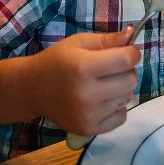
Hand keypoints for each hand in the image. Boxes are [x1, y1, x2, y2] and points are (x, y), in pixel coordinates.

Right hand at [26, 28, 140, 135]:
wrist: (31, 89)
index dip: (132, 53)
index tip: (126, 51)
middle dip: (126, 71)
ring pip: (127, 98)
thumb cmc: (56, 61)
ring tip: (101, 85)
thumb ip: (107, 40)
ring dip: (120, 89)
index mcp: (83, 67)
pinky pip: (121, 117)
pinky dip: (116, 108)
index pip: (126, 60)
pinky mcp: (89, 130)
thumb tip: (132, 35)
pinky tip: (101, 101)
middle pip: (131, 80)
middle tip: (110, 69)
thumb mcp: (78, 42)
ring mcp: (88, 115)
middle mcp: (87, 94)